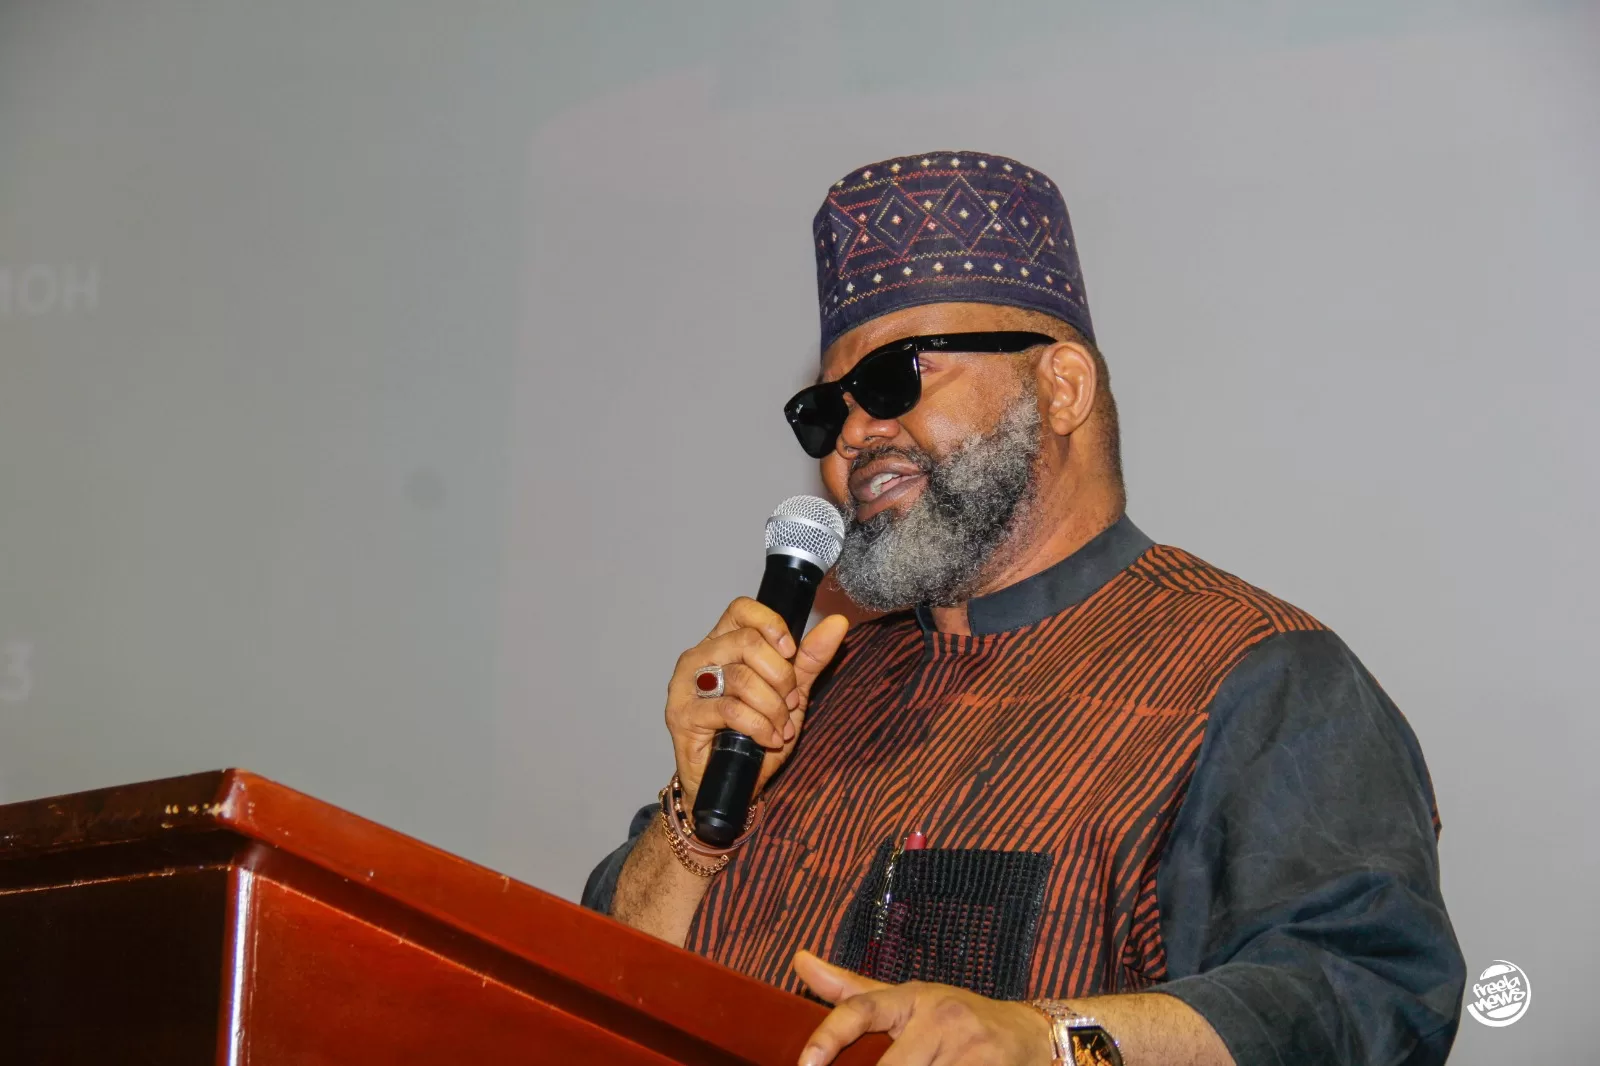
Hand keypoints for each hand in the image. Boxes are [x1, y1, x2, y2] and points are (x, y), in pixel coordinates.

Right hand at [666, 599, 847, 806]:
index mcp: (721, 643)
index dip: (771, 626)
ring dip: (772, 707)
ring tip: (779, 727)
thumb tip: (838, 623)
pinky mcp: (683, 714)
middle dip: (780, 676)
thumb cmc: (755, 736)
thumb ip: (809, 659)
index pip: (741, 610)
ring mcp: (686, 685)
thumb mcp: (790, 694)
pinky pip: (731, 709)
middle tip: (789, 703)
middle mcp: (699, 658)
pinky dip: (758, 726)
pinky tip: (767, 739)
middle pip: (746, 642)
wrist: (732, 785)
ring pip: (741, 677)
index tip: (790, 653)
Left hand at [792, 951, 1053, 1065]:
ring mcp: (969, 1049)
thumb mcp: (909, 1000)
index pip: (862, 1009)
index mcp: (913, 998)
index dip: (829, 1037)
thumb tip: (798, 960)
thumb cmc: (957, 1019)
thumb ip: (852, 990)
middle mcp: (940, 1018)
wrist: (1031, 1036)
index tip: (805, 1064)